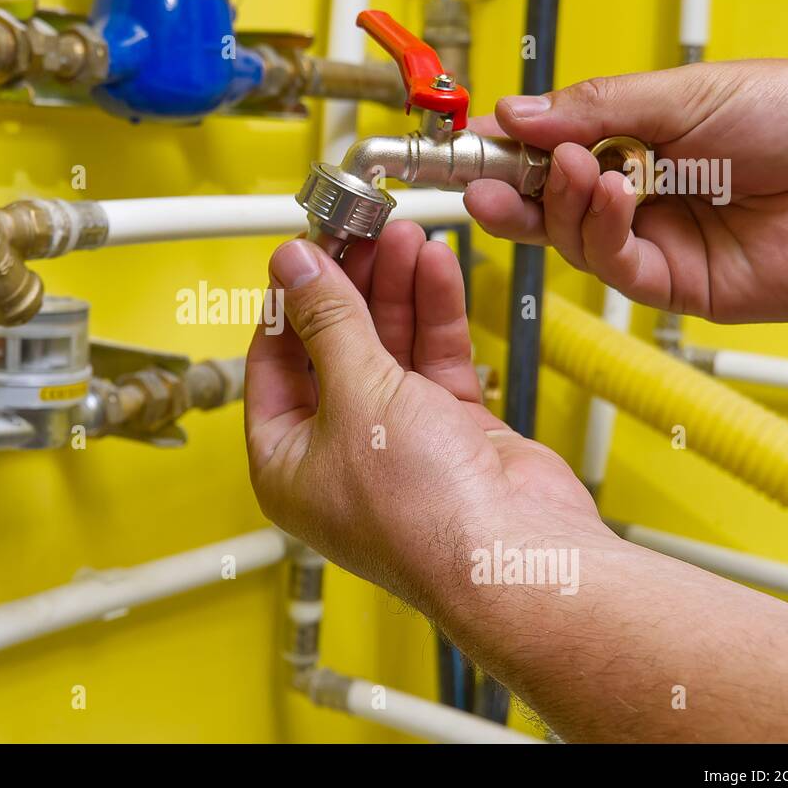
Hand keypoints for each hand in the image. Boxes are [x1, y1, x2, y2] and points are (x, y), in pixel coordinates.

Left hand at [244, 221, 610, 618]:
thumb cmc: (421, 511)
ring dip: (394, 290)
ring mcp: (397, 442)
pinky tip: (434, 266)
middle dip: (349, 287)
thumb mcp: (356, 395)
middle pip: (333, 349)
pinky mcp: (451, 431)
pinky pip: (434, 360)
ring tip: (401, 235)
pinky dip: (435, 314)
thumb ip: (328, 322)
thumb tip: (294, 268)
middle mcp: (337, 454)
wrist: (516, 555)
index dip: (288, 302)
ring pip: (388, 348)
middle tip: (358, 231)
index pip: (272, 363)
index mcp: (286, 462)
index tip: (303, 250)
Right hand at [464, 60, 787, 322]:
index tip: (469, 143)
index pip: (552, 153)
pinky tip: (609, 194)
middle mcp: (643, 197)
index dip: (509, 151)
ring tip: (573, 167)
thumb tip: (516, 113)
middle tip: (478, 180)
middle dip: (510, 194)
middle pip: (550, 207)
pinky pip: (616, 267)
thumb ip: (595, 109)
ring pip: (574, 240)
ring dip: (561, 204)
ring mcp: (659, 243)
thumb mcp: (685, 95)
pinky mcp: (679, 286)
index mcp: (640, 142)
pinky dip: (601, 231)